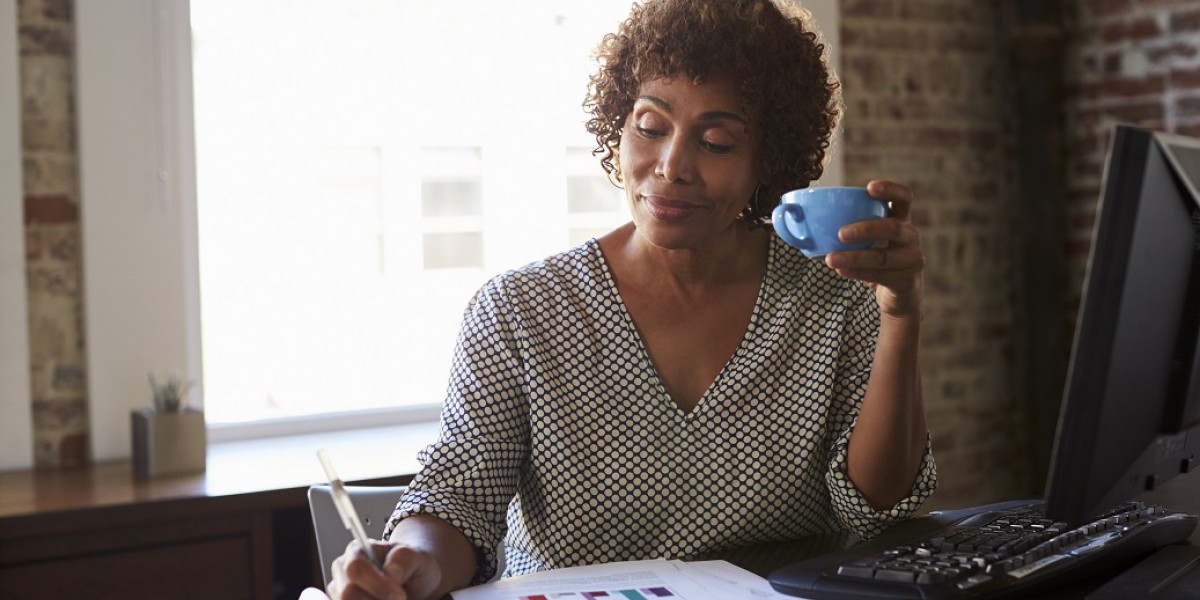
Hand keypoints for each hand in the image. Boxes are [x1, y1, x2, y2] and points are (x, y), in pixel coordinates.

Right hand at [328, 539, 444, 599]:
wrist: (412, 581)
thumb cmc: (411, 565)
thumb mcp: (417, 557)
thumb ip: (404, 559)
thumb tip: (390, 571)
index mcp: (357, 551)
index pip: (356, 569)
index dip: (377, 585)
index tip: (400, 595)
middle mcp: (343, 570)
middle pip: (347, 593)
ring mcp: (339, 590)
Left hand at [824, 180, 923, 317]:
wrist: (896, 295)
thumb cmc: (873, 259)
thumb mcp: (864, 240)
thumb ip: (839, 225)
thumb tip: (789, 213)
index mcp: (900, 219)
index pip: (903, 198)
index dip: (890, 190)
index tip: (869, 188)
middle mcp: (910, 236)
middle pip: (893, 227)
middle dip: (866, 228)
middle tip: (840, 233)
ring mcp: (911, 259)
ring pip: (883, 256)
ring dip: (854, 257)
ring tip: (830, 260)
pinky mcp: (906, 280)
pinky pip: (881, 275)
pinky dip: (858, 273)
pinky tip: (841, 271)